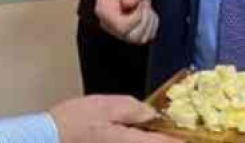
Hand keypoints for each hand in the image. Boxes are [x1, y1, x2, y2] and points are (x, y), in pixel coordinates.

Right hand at [50, 95, 172, 142]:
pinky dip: (138, 138)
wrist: (49, 138)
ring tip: (158, 129)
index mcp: (131, 142)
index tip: (195, 133)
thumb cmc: (75, 122)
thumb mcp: (105, 106)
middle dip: (167, 138)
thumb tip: (152, 113)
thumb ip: (133, 109)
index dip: (182, 138)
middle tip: (176, 130)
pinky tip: (138, 130)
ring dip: (153, 138)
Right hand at [95, 0, 157, 44]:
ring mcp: (118, 31)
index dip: (136, 17)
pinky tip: (147, 13)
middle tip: (144, 3)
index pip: (121, 26)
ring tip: (145, 6)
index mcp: (103, 10)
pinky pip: (145, 38)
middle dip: (144, 19)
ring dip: (148, 22)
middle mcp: (108, 24)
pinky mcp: (128, 34)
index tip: (140, 3)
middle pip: (130, 36)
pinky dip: (151, 26)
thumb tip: (129, 4)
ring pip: (138, 39)